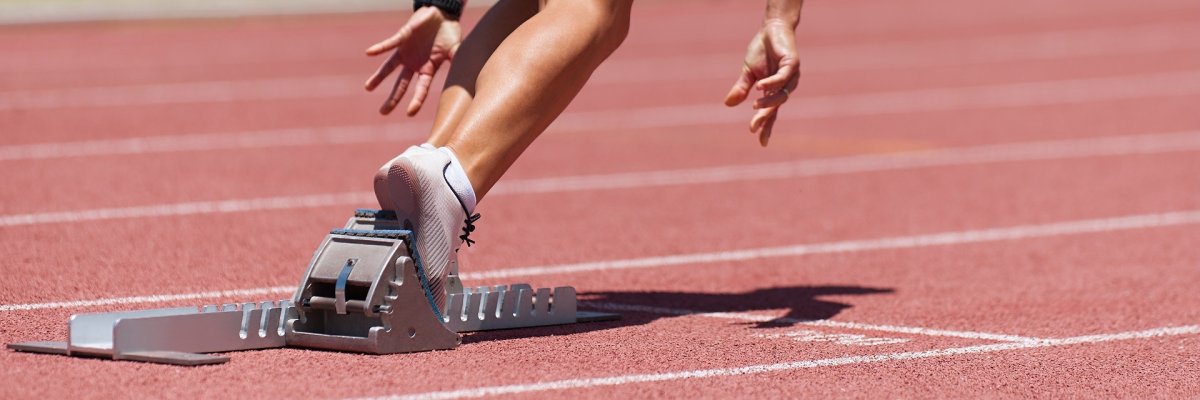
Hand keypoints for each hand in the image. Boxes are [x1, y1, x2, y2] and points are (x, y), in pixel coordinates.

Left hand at [365, 6, 462, 115]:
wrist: (442, 15)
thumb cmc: (450, 34)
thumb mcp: (456, 50)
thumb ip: (458, 62)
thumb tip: (468, 77)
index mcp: (428, 70)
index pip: (421, 89)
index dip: (416, 100)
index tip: (410, 113)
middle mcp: (414, 64)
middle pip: (401, 84)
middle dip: (392, 98)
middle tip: (383, 112)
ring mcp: (406, 52)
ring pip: (389, 67)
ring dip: (378, 77)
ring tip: (368, 88)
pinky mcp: (402, 37)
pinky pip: (389, 44)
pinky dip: (380, 48)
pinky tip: (369, 53)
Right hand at [723, 19, 800, 146]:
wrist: (771, 29)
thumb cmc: (761, 51)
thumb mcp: (748, 73)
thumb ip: (741, 88)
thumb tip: (728, 104)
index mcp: (774, 91)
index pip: (771, 112)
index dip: (766, 126)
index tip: (762, 142)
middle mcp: (785, 86)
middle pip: (776, 108)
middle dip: (765, 119)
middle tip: (754, 128)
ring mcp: (791, 76)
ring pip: (781, 95)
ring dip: (768, 102)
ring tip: (755, 106)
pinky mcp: (792, 64)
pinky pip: (782, 78)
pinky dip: (771, 83)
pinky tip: (760, 86)